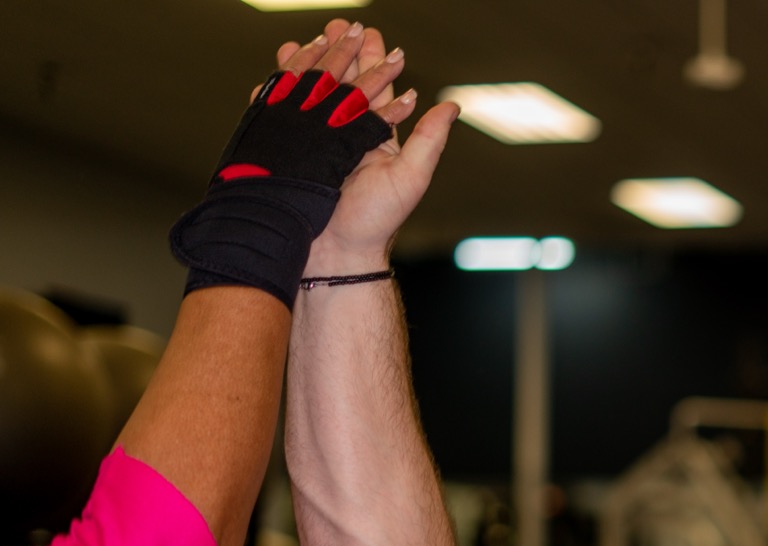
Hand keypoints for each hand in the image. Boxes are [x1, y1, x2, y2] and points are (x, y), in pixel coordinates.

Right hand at [291, 26, 458, 271]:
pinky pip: (283, 121)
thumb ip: (428, 139)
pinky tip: (271, 78)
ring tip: (299, 42)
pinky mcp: (292, 157)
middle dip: (338, 53)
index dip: (372, 60)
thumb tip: (452, 106)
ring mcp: (318, 147)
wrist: (336, 254)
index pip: (374, 89)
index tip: (368, 32)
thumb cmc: (378, 222)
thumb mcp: (411, 177)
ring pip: (311, 98)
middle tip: (336, 24)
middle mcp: (347, 139)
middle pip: (342, 85)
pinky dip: (278, 98)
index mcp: (374, 138)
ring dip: (306, 68)